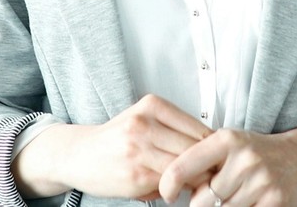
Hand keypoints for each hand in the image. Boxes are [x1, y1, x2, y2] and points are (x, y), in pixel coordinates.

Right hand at [13, 94, 209, 199]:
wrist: (78, 155)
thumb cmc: (117, 138)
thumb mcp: (143, 119)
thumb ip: (174, 129)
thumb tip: (214, 149)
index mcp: (152, 105)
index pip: (199, 129)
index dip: (213, 149)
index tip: (217, 160)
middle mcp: (144, 123)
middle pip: (195, 149)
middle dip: (206, 166)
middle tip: (210, 177)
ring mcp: (139, 149)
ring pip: (184, 168)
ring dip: (192, 181)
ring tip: (190, 185)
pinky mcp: (135, 175)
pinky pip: (169, 185)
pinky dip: (174, 190)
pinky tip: (168, 190)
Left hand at [159, 126, 296, 206]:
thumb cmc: (256, 152)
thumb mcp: (229, 145)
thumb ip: (202, 160)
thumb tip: (172, 185)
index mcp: (227, 139)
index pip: (184, 165)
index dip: (168, 184)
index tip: (166, 194)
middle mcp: (244, 158)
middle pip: (201, 198)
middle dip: (199, 203)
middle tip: (206, 196)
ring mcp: (261, 181)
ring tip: (230, 196)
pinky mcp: (275, 201)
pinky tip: (245, 202)